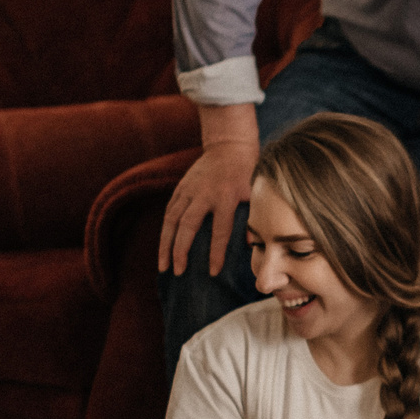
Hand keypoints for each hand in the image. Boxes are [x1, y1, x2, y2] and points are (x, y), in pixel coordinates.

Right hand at [160, 138, 261, 276]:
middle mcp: (204, 194)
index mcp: (226, 197)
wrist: (230, 146)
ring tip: (164, 266)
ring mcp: (189, 190)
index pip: (220, 230)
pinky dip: (164, 231)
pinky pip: (169, 212)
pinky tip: (163, 248)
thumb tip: (254, 246)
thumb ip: (254, 218)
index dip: (216, 252)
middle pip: (188, 225)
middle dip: (181, 250)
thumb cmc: (248, 174)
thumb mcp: (256, 193)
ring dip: (166, 244)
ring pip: (172, 220)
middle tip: (179, 272)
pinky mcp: (180, 188)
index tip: (212, 272)